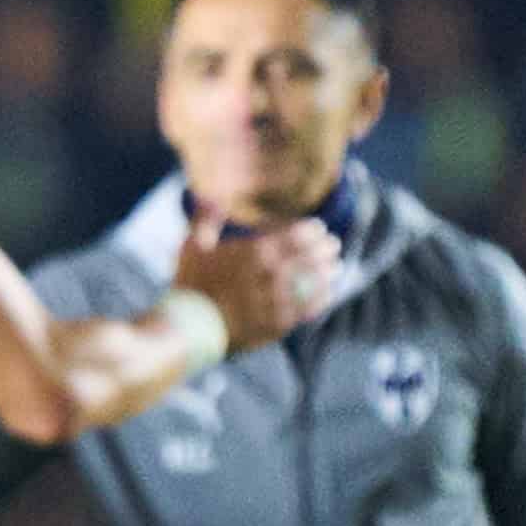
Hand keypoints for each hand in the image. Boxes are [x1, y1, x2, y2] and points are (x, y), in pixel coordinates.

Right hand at [173, 208, 341, 351]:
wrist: (189, 329)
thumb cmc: (190, 286)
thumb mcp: (192, 247)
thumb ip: (205, 219)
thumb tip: (209, 196)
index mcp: (254, 251)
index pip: (295, 235)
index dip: (311, 231)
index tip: (319, 228)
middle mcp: (270, 273)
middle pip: (309, 257)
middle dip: (325, 249)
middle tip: (333, 245)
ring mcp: (277, 299)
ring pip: (313, 282)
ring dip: (328, 273)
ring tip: (336, 267)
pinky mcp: (278, 323)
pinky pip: (308, 309)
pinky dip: (321, 299)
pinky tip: (328, 294)